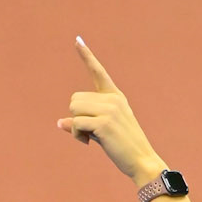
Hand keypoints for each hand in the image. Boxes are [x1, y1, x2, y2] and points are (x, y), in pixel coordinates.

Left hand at [58, 38, 163, 180]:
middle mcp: (113, 99)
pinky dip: (76, 134)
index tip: (77, 40)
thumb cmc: (123, 148)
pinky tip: (88, 143)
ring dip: (75, 126)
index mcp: (116, 97)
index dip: (86, 56)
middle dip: (77, 116)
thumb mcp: (102, 131)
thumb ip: (83, 122)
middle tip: (89, 133)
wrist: (142, 161)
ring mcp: (109, 110)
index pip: (98, 72)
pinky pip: (76, 123)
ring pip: (74, 109)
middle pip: (75, 99)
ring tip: (89, 138)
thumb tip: (59, 122)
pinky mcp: (104, 123)